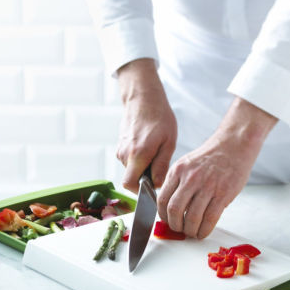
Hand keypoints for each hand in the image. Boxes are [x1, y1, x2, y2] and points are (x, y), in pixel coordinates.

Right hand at [116, 58, 176, 192]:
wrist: (144, 98)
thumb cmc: (159, 118)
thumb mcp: (168, 143)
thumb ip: (161, 166)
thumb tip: (156, 185)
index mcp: (137, 154)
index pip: (129, 185)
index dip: (140, 191)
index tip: (152, 187)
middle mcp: (124, 154)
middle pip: (131, 178)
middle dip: (144, 179)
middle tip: (159, 166)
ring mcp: (120, 150)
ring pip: (131, 169)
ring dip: (143, 167)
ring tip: (156, 152)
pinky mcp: (120, 146)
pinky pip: (130, 161)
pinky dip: (139, 160)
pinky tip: (149, 147)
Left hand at [157, 97, 276, 238]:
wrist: (234, 145)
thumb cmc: (211, 157)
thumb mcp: (187, 164)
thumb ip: (177, 182)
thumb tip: (170, 208)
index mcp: (178, 171)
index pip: (162, 199)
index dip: (162, 215)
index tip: (167, 221)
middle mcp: (190, 178)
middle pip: (174, 210)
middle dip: (175, 225)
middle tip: (179, 230)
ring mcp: (207, 186)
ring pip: (192, 217)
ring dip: (190, 230)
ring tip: (192, 233)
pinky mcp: (223, 194)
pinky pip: (210, 218)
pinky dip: (204, 230)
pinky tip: (202, 233)